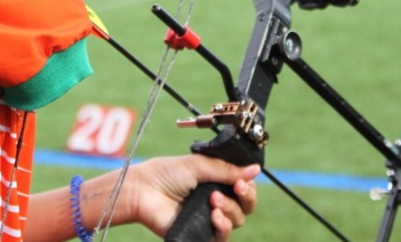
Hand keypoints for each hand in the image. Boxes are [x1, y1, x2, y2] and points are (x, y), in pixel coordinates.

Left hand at [127, 155, 259, 240]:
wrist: (144, 191)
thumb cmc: (166, 174)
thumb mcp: (199, 165)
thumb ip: (227, 170)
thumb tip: (256, 169)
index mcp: (216, 180)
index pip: (244, 186)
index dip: (248, 184)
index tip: (243, 179)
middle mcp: (215, 199)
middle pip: (245, 205)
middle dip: (246, 197)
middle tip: (237, 188)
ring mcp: (209, 218)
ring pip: (237, 220)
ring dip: (231, 209)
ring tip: (214, 201)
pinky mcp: (201, 234)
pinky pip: (223, 237)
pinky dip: (223, 226)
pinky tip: (214, 216)